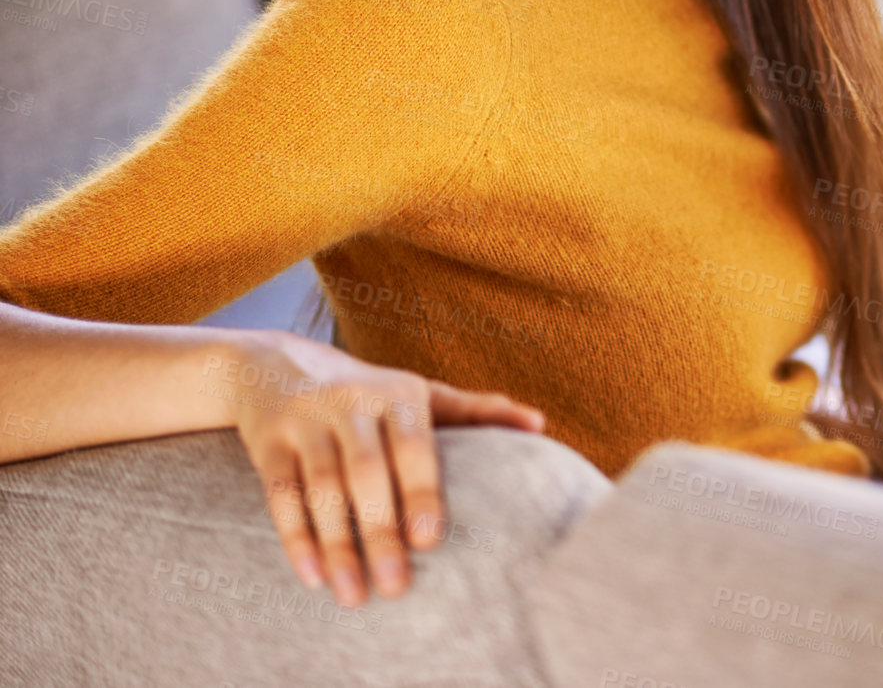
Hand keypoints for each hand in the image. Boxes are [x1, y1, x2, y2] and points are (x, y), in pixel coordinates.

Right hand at [217, 332, 544, 605]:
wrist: (276, 363)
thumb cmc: (371, 393)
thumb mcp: (420, 394)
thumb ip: (476, 411)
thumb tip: (540, 424)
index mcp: (399, 395)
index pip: (414, 447)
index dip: (420, 492)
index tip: (429, 541)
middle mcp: (352, 401)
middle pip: (365, 474)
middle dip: (379, 533)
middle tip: (396, 588)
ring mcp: (306, 419)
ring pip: (320, 489)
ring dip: (336, 546)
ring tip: (354, 595)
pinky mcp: (267, 439)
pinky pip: (280, 493)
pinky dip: (294, 537)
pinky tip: (312, 577)